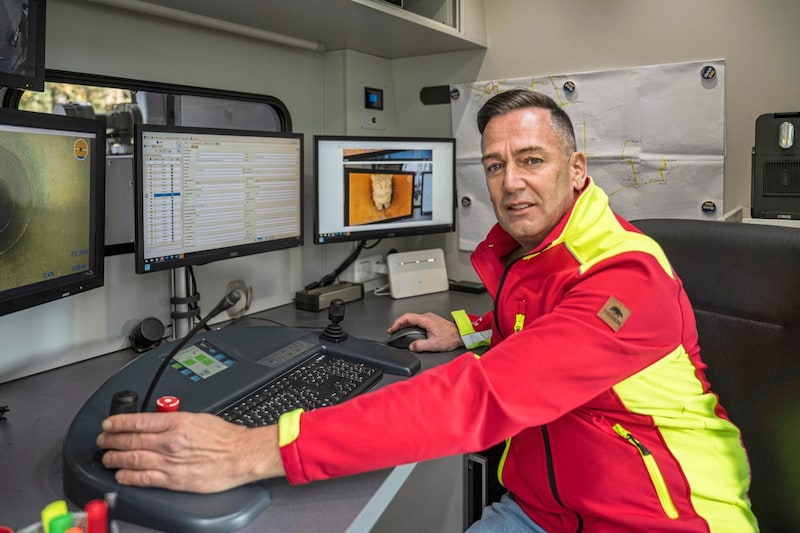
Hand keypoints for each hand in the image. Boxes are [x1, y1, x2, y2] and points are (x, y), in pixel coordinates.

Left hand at [97, 412, 284, 492]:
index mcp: (177, 422)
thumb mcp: (199, 418)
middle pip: (132, 439)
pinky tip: (121, 474)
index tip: (109, 424)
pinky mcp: (174, 479)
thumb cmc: (226, 438)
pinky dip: (129, 476)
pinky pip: (145, 478)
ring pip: (133, 458)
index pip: (139, 421)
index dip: (119, 423)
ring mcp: (170, 461)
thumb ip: (177, 420)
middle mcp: (170, 441)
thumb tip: (160, 421)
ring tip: (107, 457)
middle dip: (112, 440)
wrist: (241, 455)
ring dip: (116, 457)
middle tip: (103, 440)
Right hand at [388, 312, 463, 352]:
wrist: (461, 334)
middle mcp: (427, 317)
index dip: (397, 323)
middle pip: (408, 317)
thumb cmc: (451, 337)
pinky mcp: (432, 321)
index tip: (392, 329)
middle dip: (399, 324)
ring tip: (399, 331)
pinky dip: (411, 325)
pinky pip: (418, 321)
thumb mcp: (434, 344)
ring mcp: (429, 318)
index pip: (407, 318)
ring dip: (405, 324)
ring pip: (413, 319)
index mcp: (426, 320)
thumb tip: (411, 346)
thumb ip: (420, 345)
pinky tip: (410, 331)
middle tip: (393, 331)